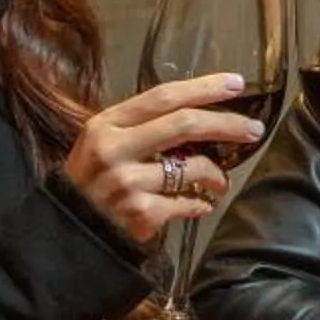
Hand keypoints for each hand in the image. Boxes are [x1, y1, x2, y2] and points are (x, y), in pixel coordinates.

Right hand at [60, 73, 266, 244]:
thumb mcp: (101, 145)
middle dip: (227, 124)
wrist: (66, 234)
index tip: (236, 84)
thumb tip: (198, 117)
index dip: (204, 88)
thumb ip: (140, 128)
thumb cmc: (90, 184)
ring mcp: (127, 183)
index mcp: (106, 124)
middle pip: (185, 124)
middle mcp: (115, 149)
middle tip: (253, 129)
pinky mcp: (139, 214)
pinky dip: (199, 204)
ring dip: (216, 174)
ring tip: (220, 181)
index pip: (163, 96)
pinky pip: (187, 203)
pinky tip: (199, 205)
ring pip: (192, 168)